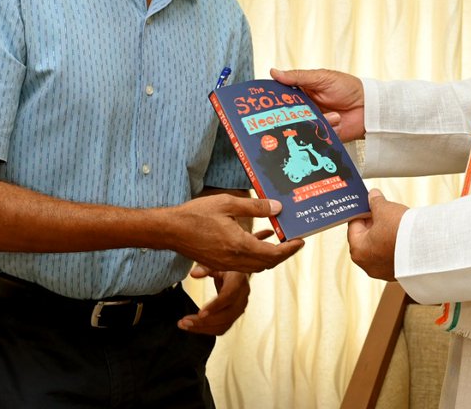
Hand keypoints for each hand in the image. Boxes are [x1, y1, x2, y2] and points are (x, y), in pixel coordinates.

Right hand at [165, 195, 302, 273]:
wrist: (170, 230)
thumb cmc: (196, 214)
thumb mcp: (228, 203)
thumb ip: (255, 207)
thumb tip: (278, 207)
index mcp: (239, 245)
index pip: (272, 253)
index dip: (289, 248)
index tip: (300, 240)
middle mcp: (234, 259)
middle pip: (267, 263)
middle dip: (283, 254)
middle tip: (294, 242)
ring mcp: (225, 264)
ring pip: (255, 266)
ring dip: (270, 257)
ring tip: (279, 242)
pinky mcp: (218, 263)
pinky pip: (243, 264)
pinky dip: (255, 256)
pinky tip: (257, 242)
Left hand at [179, 269, 249, 334]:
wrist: (240, 273)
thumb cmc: (227, 267)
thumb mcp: (218, 263)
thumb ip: (206, 267)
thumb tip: (194, 274)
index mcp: (238, 282)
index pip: (229, 296)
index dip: (215, 306)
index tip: (200, 313)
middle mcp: (242, 298)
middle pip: (226, 315)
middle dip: (205, 322)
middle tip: (185, 322)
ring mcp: (240, 309)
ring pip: (224, 325)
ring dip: (203, 328)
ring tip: (184, 325)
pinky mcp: (234, 316)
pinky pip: (222, 328)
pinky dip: (207, 330)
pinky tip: (192, 327)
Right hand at [270, 67, 365, 140]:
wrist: (368, 106)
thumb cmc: (347, 87)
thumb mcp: (321, 77)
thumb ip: (298, 77)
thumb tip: (274, 72)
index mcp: (302, 93)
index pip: (282, 98)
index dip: (274, 101)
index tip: (266, 103)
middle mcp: (305, 109)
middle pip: (288, 117)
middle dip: (292, 117)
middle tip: (301, 114)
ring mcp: (314, 123)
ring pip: (302, 128)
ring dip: (318, 121)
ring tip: (335, 114)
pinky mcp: (323, 136)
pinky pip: (316, 138)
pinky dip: (327, 129)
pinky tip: (338, 120)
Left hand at [346, 189, 406, 280]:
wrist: (428, 247)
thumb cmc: (401, 231)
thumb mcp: (385, 209)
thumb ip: (375, 202)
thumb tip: (373, 196)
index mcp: (358, 250)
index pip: (354, 225)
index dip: (362, 212)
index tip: (369, 205)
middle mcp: (368, 265)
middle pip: (366, 238)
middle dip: (374, 224)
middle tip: (383, 212)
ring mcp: (383, 271)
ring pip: (379, 248)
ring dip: (385, 235)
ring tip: (395, 223)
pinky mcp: (398, 274)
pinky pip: (392, 256)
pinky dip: (395, 246)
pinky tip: (403, 236)